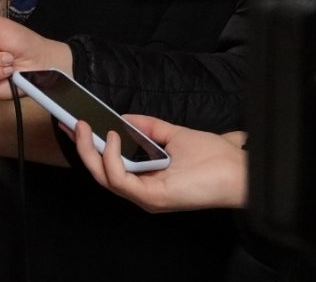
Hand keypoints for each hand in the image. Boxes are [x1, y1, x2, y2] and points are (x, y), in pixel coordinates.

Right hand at [73, 116, 247, 212]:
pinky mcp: (153, 198)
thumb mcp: (176, 135)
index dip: (89, 146)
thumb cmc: (217, 160)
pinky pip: (119, 180)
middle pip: (99, 173)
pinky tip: (113, 137)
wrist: (242, 171)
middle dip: (82, 147)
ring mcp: (146, 197)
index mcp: (147, 180)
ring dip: (90, 150)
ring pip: (103, 177)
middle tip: (73, 123)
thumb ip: (150, 127)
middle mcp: (143, 192)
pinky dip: (111, 157)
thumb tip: (124, 117)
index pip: (109, 166)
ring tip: (88, 127)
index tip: (75, 125)